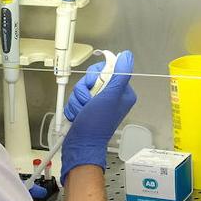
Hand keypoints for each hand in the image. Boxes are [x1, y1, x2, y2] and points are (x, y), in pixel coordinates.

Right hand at [60, 50, 136, 180]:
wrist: (81, 144)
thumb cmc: (97, 123)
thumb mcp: (111, 96)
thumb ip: (120, 75)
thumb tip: (127, 56)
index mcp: (122, 92)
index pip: (108, 69)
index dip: (97, 75)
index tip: (94, 84)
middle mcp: (111, 96)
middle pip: (93, 77)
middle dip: (85, 89)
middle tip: (88, 100)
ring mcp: (98, 102)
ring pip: (82, 87)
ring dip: (78, 99)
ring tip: (83, 111)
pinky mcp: (86, 108)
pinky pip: (76, 97)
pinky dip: (74, 106)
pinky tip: (78, 115)